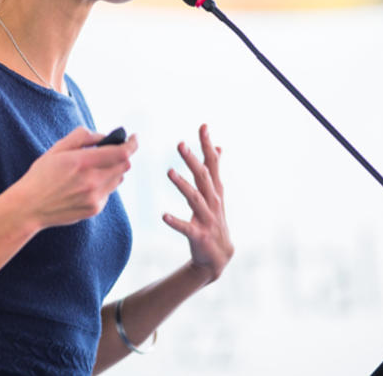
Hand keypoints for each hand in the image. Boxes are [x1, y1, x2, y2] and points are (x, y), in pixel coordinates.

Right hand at [12, 126, 137, 229]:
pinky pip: (109, 192)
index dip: (132, 143)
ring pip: (118, 179)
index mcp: (83, 162)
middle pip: (124, 165)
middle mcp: (92, 181)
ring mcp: (95, 197)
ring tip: (94, 168)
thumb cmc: (41, 176)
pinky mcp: (95, 209)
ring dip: (113, 170)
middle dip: (122, 155)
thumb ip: (82, 137)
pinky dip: (104, 184)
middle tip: (111, 151)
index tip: (134, 137)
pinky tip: (86, 184)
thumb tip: (103, 136)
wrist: (29, 207)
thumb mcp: (57, 149)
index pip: (122, 152)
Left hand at [164, 124, 233, 283]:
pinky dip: (176, 221)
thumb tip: (218, 146)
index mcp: (215, 190)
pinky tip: (163, 216)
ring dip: (182, 185)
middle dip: (193, 160)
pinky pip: (186, 227)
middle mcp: (213, 201)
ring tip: (169, 172)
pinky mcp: (199, 235)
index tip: (203, 126)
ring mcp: (207, 219)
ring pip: (194, 199)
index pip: (213, 163)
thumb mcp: (216, 194)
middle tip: (180, 144)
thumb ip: (215, 170)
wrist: (219, 257)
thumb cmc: (214, 220)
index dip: (207, 145)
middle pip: (203, 177)